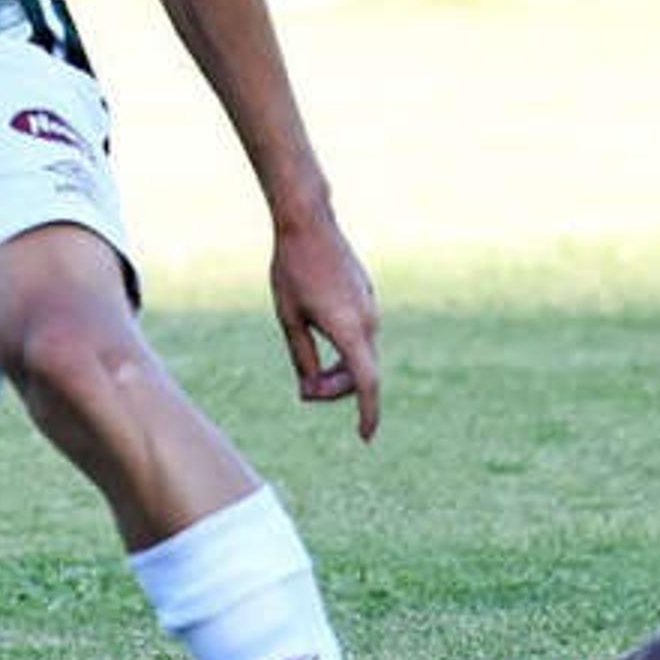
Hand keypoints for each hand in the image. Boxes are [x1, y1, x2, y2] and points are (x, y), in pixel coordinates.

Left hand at [266, 217, 383, 442]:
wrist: (308, 223)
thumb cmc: (292, 270)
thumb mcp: (288, 319)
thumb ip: (301, 358)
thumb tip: (310, 388)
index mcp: (348, 329)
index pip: (366, 383)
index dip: (367, 413)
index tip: (365, 437)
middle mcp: (367, 321)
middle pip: (361, 374)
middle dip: (336, 390)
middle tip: (305, 389)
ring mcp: (370, 308)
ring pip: (362, 356)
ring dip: (339, 371)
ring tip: (309, 370)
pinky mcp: (367, 298)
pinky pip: (361, 336)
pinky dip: (345, 351)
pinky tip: (318, 335)